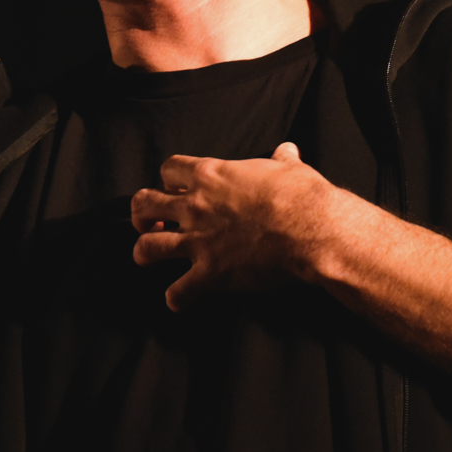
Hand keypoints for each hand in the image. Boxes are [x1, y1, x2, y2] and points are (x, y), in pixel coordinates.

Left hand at [130, 142, 338, 310]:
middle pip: (144, 203)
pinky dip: (176, 298)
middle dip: (141, 215)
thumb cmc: (300, 197)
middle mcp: (196, 207)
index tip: (176, 188)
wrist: (310, 229)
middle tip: (150, 223)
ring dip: (144, 253)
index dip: (169, 179)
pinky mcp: (210, 273)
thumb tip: (288, 151)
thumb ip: (282, 160)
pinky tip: (179, 300)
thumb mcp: (290, 169)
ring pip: (147, 247)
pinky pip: (178, 291)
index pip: (170, 168)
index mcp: (212, 176)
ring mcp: (199, 241)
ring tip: (148, 258)